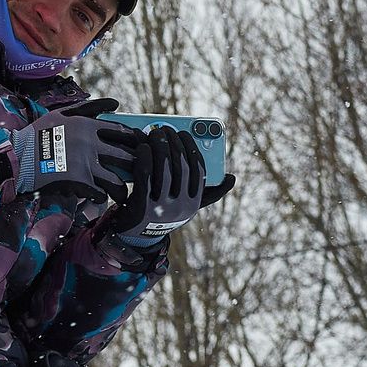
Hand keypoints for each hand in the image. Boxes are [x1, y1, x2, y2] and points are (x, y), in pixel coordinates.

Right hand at [9, 97, 139, 199]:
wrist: (19, 156)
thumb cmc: (40, 133)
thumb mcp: (63, 113)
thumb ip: (91, 107)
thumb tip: (116, 103)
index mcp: (89, 126)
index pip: (123, 133)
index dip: (136, 141)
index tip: (140, 147)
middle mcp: (90, 145)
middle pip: (127, 157)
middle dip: (137, 166)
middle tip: (140, 172)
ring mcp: (85, 165)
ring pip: (117, 181)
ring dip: (123, 189)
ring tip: (124, 193)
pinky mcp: (78, 183)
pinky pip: (100, 194)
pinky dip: (102, 197)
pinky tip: (100, 196)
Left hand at [109, 126, 227, 240]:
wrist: (134, 238)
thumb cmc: (162, 213)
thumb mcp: (185, 207)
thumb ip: (208, 193)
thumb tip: (232, 178)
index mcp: (193, 204)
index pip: (199, 171)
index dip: (192, 148)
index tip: (184, 133)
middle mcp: (180, 207)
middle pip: (181, 166)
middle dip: (173, 142)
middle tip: (165, 128)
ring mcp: (161, 208)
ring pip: (164, 168)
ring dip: (159, 145)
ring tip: (154, 132)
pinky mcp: (141, 206)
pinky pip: (145, 175)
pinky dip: (144, 157)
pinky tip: (142, 147)